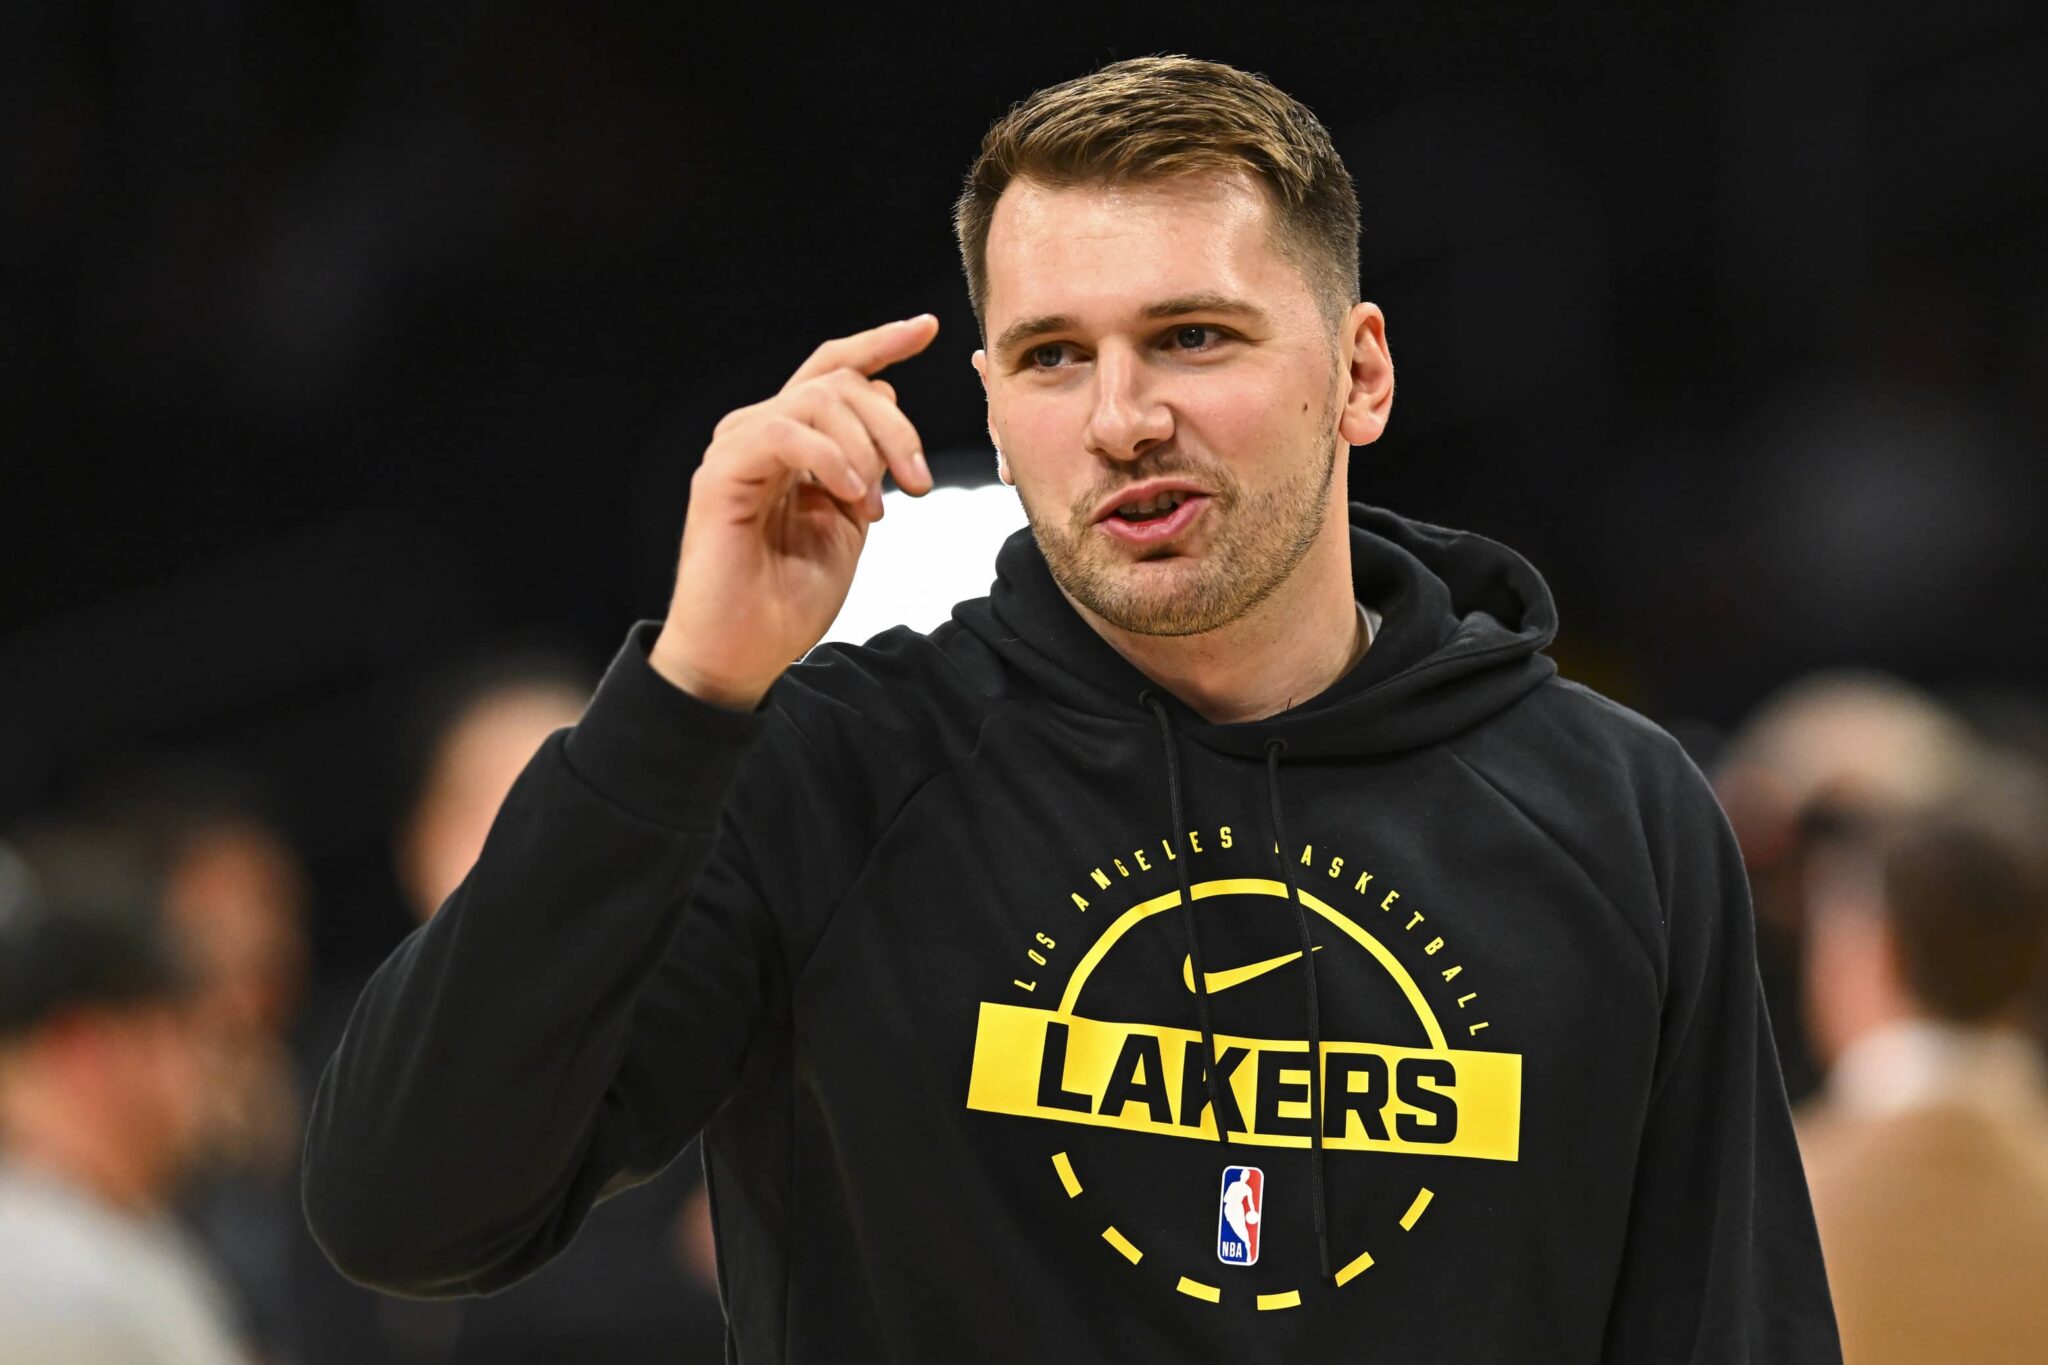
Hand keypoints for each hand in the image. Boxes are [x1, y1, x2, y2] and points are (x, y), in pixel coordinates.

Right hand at [649, 314, 938, 708]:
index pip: (834, 370)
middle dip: (896, 425)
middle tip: (920, 484)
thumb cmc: (789, 599)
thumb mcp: (849, 521)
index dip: (880, 344)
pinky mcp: (720, 476)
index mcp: (792, 443)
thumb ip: (866, 464)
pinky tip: (850, 496)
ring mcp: (737, 450)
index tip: (927, 328)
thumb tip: (884, 397)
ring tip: (877, 508)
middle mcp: (760, 434)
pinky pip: (783, 433)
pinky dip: (829, 458)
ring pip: (817, 399)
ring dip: (866, 449)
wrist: (743, 655)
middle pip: (838, 381)